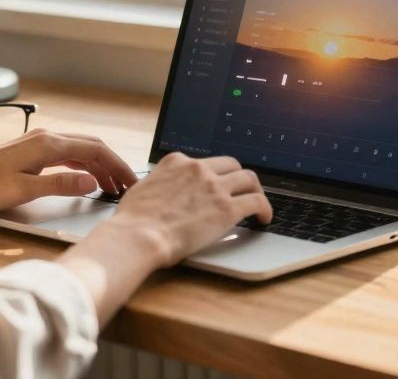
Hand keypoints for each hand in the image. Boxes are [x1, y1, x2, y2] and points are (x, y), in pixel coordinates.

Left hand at [0, 128, 138, 211]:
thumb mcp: (24, 190)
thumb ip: (61, 185)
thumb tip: (92, 182)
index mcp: (48, 144)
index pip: (95, 150)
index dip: (117, 166)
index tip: (130, 183)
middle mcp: (45, 138)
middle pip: (91, 146)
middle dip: (112, 165)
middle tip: (127, 187)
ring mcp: (37, 143)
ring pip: (79, 149)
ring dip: (98, 166)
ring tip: (111, 187)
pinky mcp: (29, 151)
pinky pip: (65, 154)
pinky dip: (81, 165)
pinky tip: (85, 179)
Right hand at [109, 152, 272, 265]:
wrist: (139, 235)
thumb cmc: (133, 220)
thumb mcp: (142, 189)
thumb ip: (158, 184)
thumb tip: (160, 191)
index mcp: (176, 162)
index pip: (203, 162)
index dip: (212, 174)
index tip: (215, 185)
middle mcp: (198, 168)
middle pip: (231, 165)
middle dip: (237, 178)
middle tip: (240, 191)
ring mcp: (214, 187)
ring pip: (249, 179)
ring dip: (255, 190)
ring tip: (257, 203)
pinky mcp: (227, 208)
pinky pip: (256, 202)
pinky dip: (264, 208)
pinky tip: (264, 218)